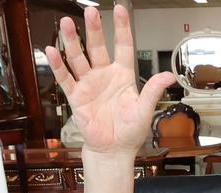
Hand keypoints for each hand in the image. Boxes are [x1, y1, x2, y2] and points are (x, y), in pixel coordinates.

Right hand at [45, 6, 174, 155]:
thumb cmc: (130, 132)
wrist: (114, 150)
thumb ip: (153, 90)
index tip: (120, 10)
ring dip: (72, 41)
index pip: (123, 47)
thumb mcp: (145, 110)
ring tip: (66, 23)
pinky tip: (51, 51)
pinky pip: (65, 78)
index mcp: (123, 77)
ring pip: (78, 58)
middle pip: (97, 48)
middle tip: (91, 11)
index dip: (122, 29)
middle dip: (93, 29)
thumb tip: (170, 76)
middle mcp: (105, 76)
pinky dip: (58, 65)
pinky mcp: (76, 97)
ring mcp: (89, 84)